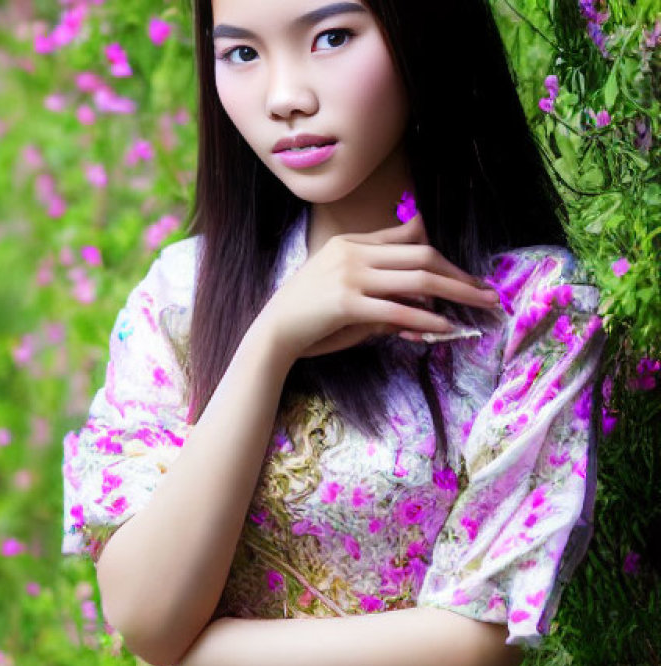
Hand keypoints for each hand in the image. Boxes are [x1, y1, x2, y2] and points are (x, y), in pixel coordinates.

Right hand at [254, 214, 499, 361]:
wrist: (274, 330)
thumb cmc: (309, 315)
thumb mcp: (343, 288)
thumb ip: (378, 286)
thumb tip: (419, 301)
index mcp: (352, 243)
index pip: (407, 239)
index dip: (441, 257)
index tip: (464, 275)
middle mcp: (354, 252)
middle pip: (422, 255)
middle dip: (460, 273)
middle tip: (487, 291)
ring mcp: (351, 275)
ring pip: (418, 279)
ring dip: (456, 293)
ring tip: (480, 305)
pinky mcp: (348, 303)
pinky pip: (399, 310)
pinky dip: (427, 319)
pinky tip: (446, 328)